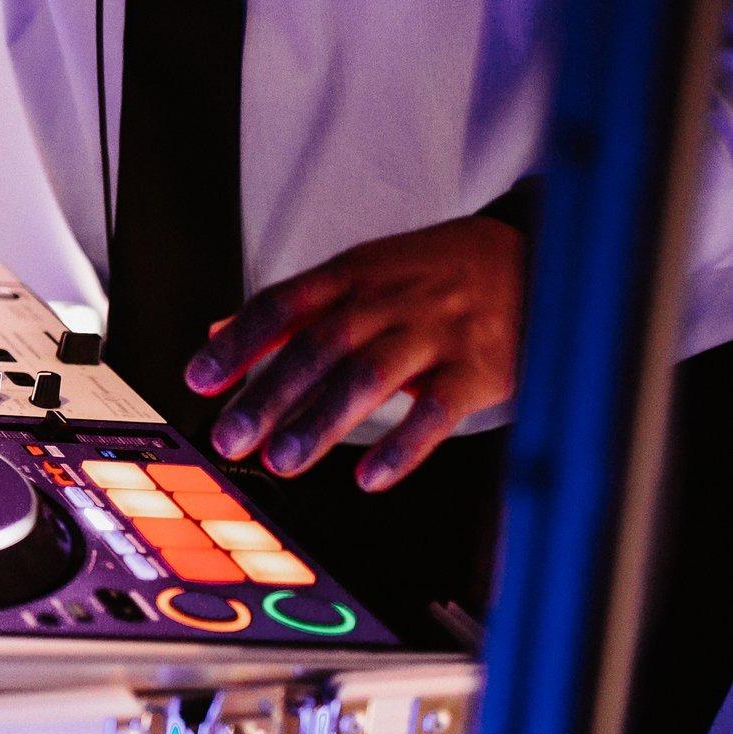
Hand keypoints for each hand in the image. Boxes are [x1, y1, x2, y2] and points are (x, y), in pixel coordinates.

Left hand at [182, 215, 526, 491]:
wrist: (534, 254)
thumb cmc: (434, 273)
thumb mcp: (362, 272)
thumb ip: (292, 308)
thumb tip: (216, 333)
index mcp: (352, 274)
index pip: (280, 305)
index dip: (237, 343)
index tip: (198, 380)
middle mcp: (388, 299)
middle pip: (317, 347)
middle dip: (268, 395)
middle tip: (230, 437)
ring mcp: (434, 332)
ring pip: (368, 378)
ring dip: (320, 423)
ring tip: (282, 460)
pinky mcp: (479, 366)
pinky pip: (436, 410)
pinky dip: (401, 446)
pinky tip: (369, 478)